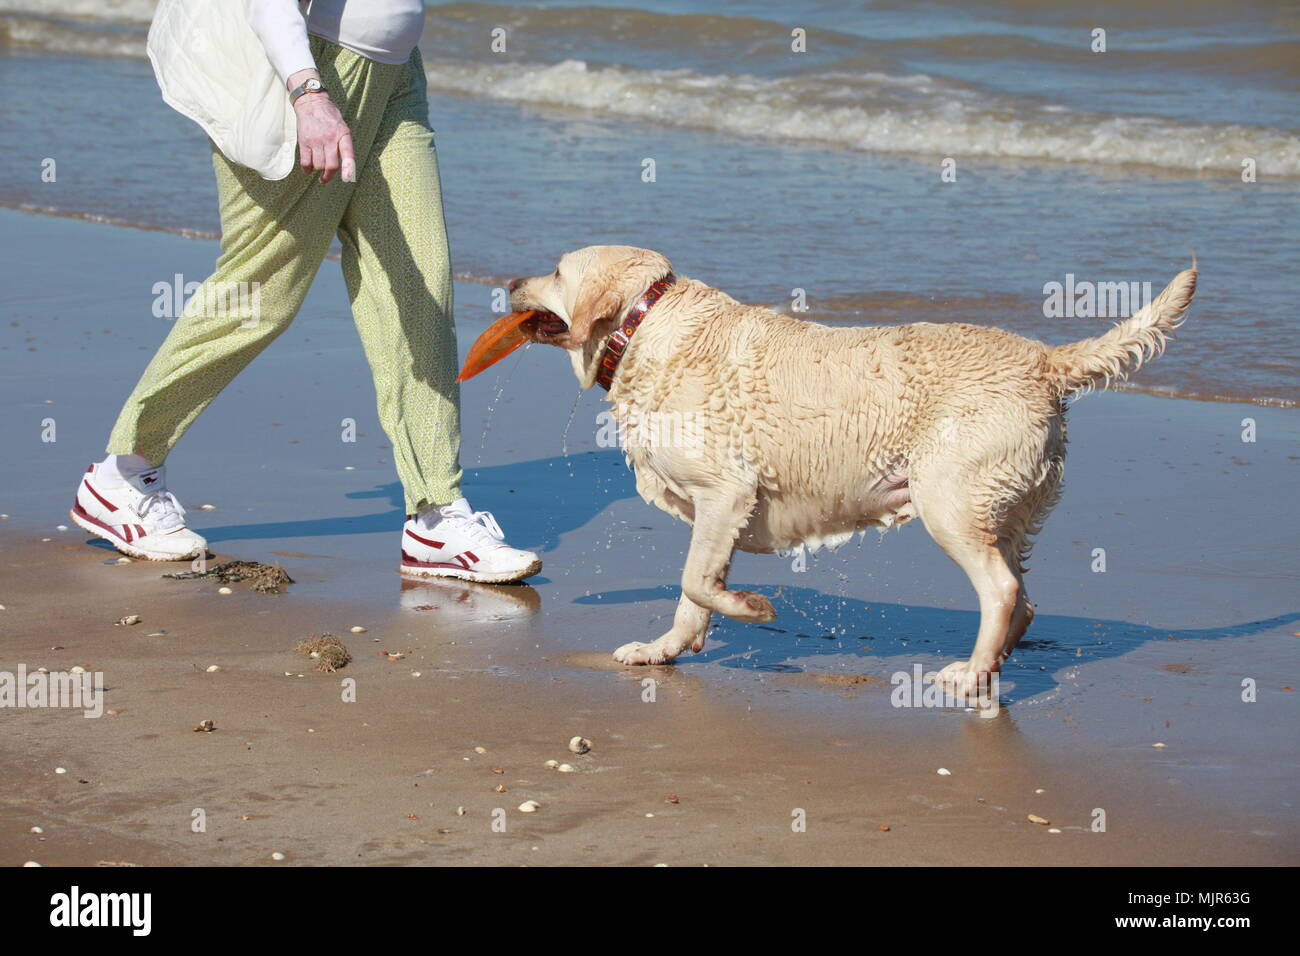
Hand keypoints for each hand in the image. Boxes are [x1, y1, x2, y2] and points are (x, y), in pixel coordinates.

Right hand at [288, 69, 354, 183]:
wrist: (311, 102)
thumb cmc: (330, 117)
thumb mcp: (343, 127)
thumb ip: (344, 145)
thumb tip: (346, 167)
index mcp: (343, 134)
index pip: (348, 154)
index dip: (348, 168)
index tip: (347, 178)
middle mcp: (330, 138)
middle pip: (331, 165)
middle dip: (328, 176)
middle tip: (325, 178)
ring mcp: (316, 140)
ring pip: (318, 165)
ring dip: (318, 170)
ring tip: (318, 167)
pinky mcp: (304, 141)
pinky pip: (305, 162)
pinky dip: (307, 169)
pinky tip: (308, 169)